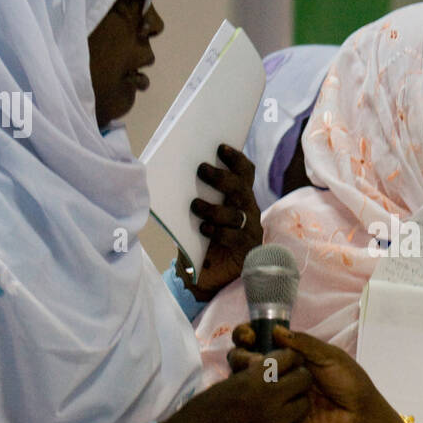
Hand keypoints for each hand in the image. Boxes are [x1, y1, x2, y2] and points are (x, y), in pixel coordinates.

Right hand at [159, 346, 310, 422]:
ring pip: (304, 406)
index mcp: (252, 377)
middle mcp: (267, 397)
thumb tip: (272, 368)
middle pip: (304, 379)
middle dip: (299, 381)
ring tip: (285, 413)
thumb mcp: (227, 383)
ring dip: (297, 407)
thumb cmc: (201, 412)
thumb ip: (252, 376)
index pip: (289, 357)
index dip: (291, 361)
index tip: (288, 367)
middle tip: (291, 389)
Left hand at [185, 145, 262, 299]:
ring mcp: (248, 228)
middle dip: (222, 177)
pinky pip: (234, 236)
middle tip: (201, 169)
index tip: (220, 147)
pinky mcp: (245, 248)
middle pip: (241, 188)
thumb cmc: (198, 239)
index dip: (236, 159)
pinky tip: (204, 229)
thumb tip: (174, 175)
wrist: (203, 276)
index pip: (245, 172)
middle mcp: (247, 209)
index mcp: (237, 196)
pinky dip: (218, 231)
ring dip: (215, 207)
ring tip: (195, 205)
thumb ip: (194, 196)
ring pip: (237, 212)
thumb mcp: (194, 215)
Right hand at [230, 324, 405, 422]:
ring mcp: (275, 392)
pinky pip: (257, 405)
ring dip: (244, 375)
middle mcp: (278, 371)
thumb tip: (275, 329)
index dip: (249, 334)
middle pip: (247, 358)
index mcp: (290, 353)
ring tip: (256, 376)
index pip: (262, 338)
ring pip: (248, 381)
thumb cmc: (349, 381)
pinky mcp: (275, 414)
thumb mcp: (329, 357)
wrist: (358, 416)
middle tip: (250, 359)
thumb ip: (304, 344)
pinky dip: (251, 400)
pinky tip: (255, 399)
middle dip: (241, 355)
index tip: (248, 335)